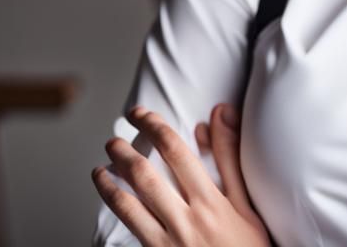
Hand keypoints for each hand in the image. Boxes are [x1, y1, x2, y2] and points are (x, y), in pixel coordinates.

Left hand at [92, 103, 271, 246]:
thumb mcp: (246, 203)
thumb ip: (230, 158)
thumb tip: (219, 113)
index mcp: (211, 201)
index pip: (176, 152)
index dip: (154, 127)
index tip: (141, 114)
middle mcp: (186, 221)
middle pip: (146, 177)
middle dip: (124, 153)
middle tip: (112, 139)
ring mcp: (167, 244)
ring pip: (129, 207)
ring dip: (109, 185)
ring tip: (99, 169)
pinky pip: (131, 233)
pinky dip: (116, 214)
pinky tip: (109, 202)